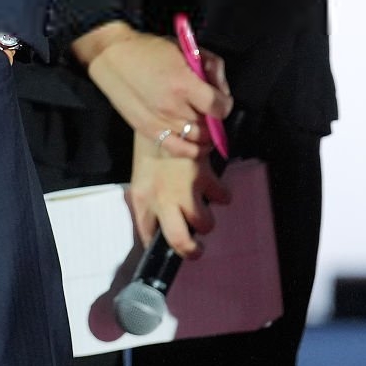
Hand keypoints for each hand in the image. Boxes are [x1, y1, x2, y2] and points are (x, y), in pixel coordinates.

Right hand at [75, 23, 230, 161]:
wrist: (110, 55)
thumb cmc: (148, 49)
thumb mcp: (185, 49)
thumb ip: (211, 67)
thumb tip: (222, 90)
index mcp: (183, 84)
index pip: (220, 108)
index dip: (224, 103)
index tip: (219, 99)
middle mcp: (173, 107)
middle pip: (209, 124)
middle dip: (212, 117)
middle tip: (205, 107)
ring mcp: (159, 121)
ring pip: (196, 138)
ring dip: (203, 132)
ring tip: (200, 122)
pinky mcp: (147, 130)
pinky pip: (177, 149)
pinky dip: (191, 151)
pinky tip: (197, 144)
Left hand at [127, 135, 231, 257]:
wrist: (161, 116)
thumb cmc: (149, 145)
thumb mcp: (142, 173)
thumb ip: (150, 197)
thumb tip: (159, 219)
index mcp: (141, 198)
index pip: (146, 235)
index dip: (156, 247)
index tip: (166, 248)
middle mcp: (162, 200)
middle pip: (180, 241)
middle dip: (191, 250)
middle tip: (196, 247)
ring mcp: (186, 191)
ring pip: (206, 223)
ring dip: (207, 219)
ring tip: (203, 206)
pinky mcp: (206, 177)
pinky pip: (223, 197)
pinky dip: (222, 194)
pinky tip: (215, 185)